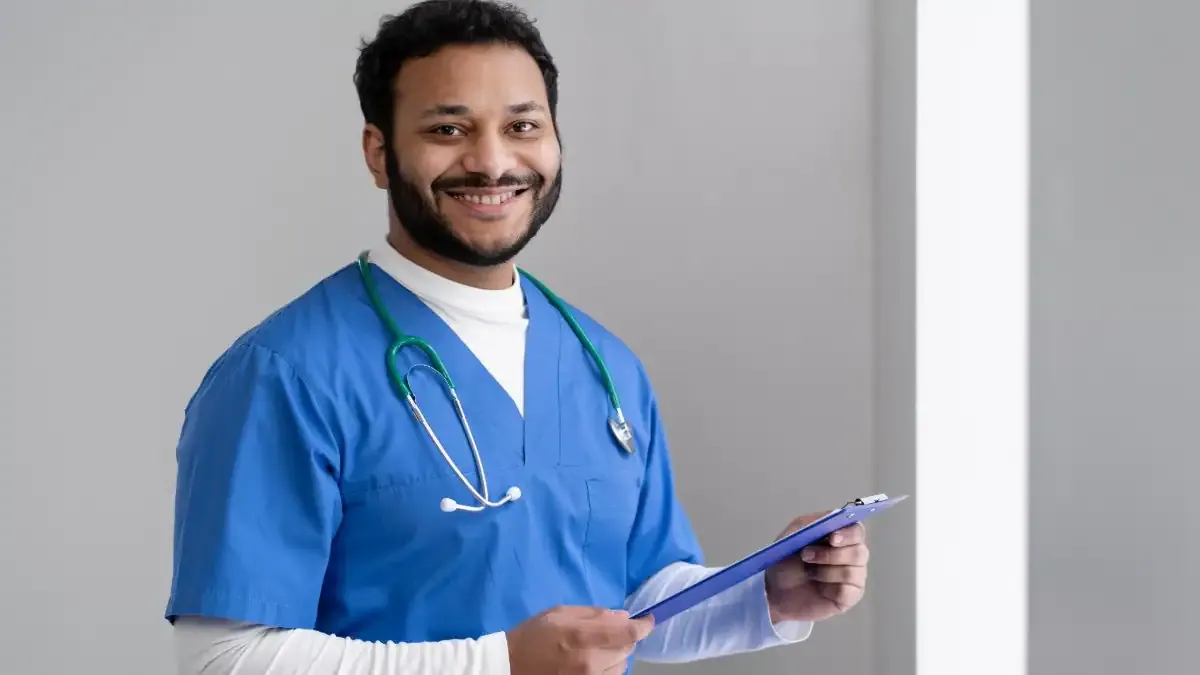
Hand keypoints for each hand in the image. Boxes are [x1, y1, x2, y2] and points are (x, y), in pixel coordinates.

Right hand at [507, 606, 654, 674]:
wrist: (509, 667)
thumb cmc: (533, 635)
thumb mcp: (559, 613)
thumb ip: (593, 614)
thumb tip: (623, 617)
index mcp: (582, 637)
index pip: (628, 633)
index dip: (644, 626)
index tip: (648, 620)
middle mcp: (590, 662)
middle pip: (628, 649)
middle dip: (624, 638)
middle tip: (609, 633)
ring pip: (622, 666)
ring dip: (616, 656)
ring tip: (598, 650)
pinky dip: (608, 670)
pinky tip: (594, 664)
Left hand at [764, 514, 868, 623]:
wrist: (775, 590)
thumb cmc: (787, 560)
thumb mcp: (794, 534)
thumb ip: (813, 523)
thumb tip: (834, 517)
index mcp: (842, 536)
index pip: (857, 531)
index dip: (848, 534)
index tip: (832, 539)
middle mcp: (853, 555)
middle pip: (859, 552)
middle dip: (829, 555)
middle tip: (805, 555)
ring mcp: (854, 577)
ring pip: (851, 573)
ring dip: (824, 572)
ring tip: (808, 573)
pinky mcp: (850, 596)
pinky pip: (847, 591)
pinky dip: (828, 589)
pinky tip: (819, 589)